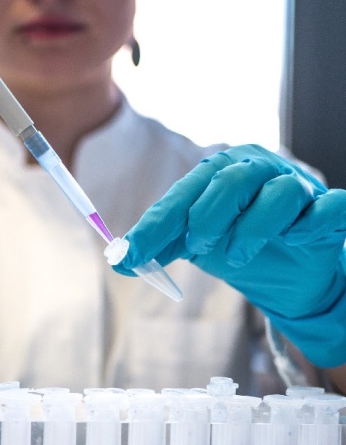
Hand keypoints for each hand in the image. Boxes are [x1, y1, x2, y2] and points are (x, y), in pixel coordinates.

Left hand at [114, 144, 345, 367]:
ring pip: (280, 193)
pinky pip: (331, 208)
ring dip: (252, 229)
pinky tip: (297, 238)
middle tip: (199, 246)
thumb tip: (120, 260)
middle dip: (208, 218)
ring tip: (236, 257)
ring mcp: (299, 188)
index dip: (156, 224)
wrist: (289, 273)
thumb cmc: (239, 245)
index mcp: (222, 174)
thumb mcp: (195, 244)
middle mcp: (260, 172)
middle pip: (231, 180)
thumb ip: (161, 245)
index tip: (131, 254)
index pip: (185, 193)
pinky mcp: (330, 210)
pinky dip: (311, 223)